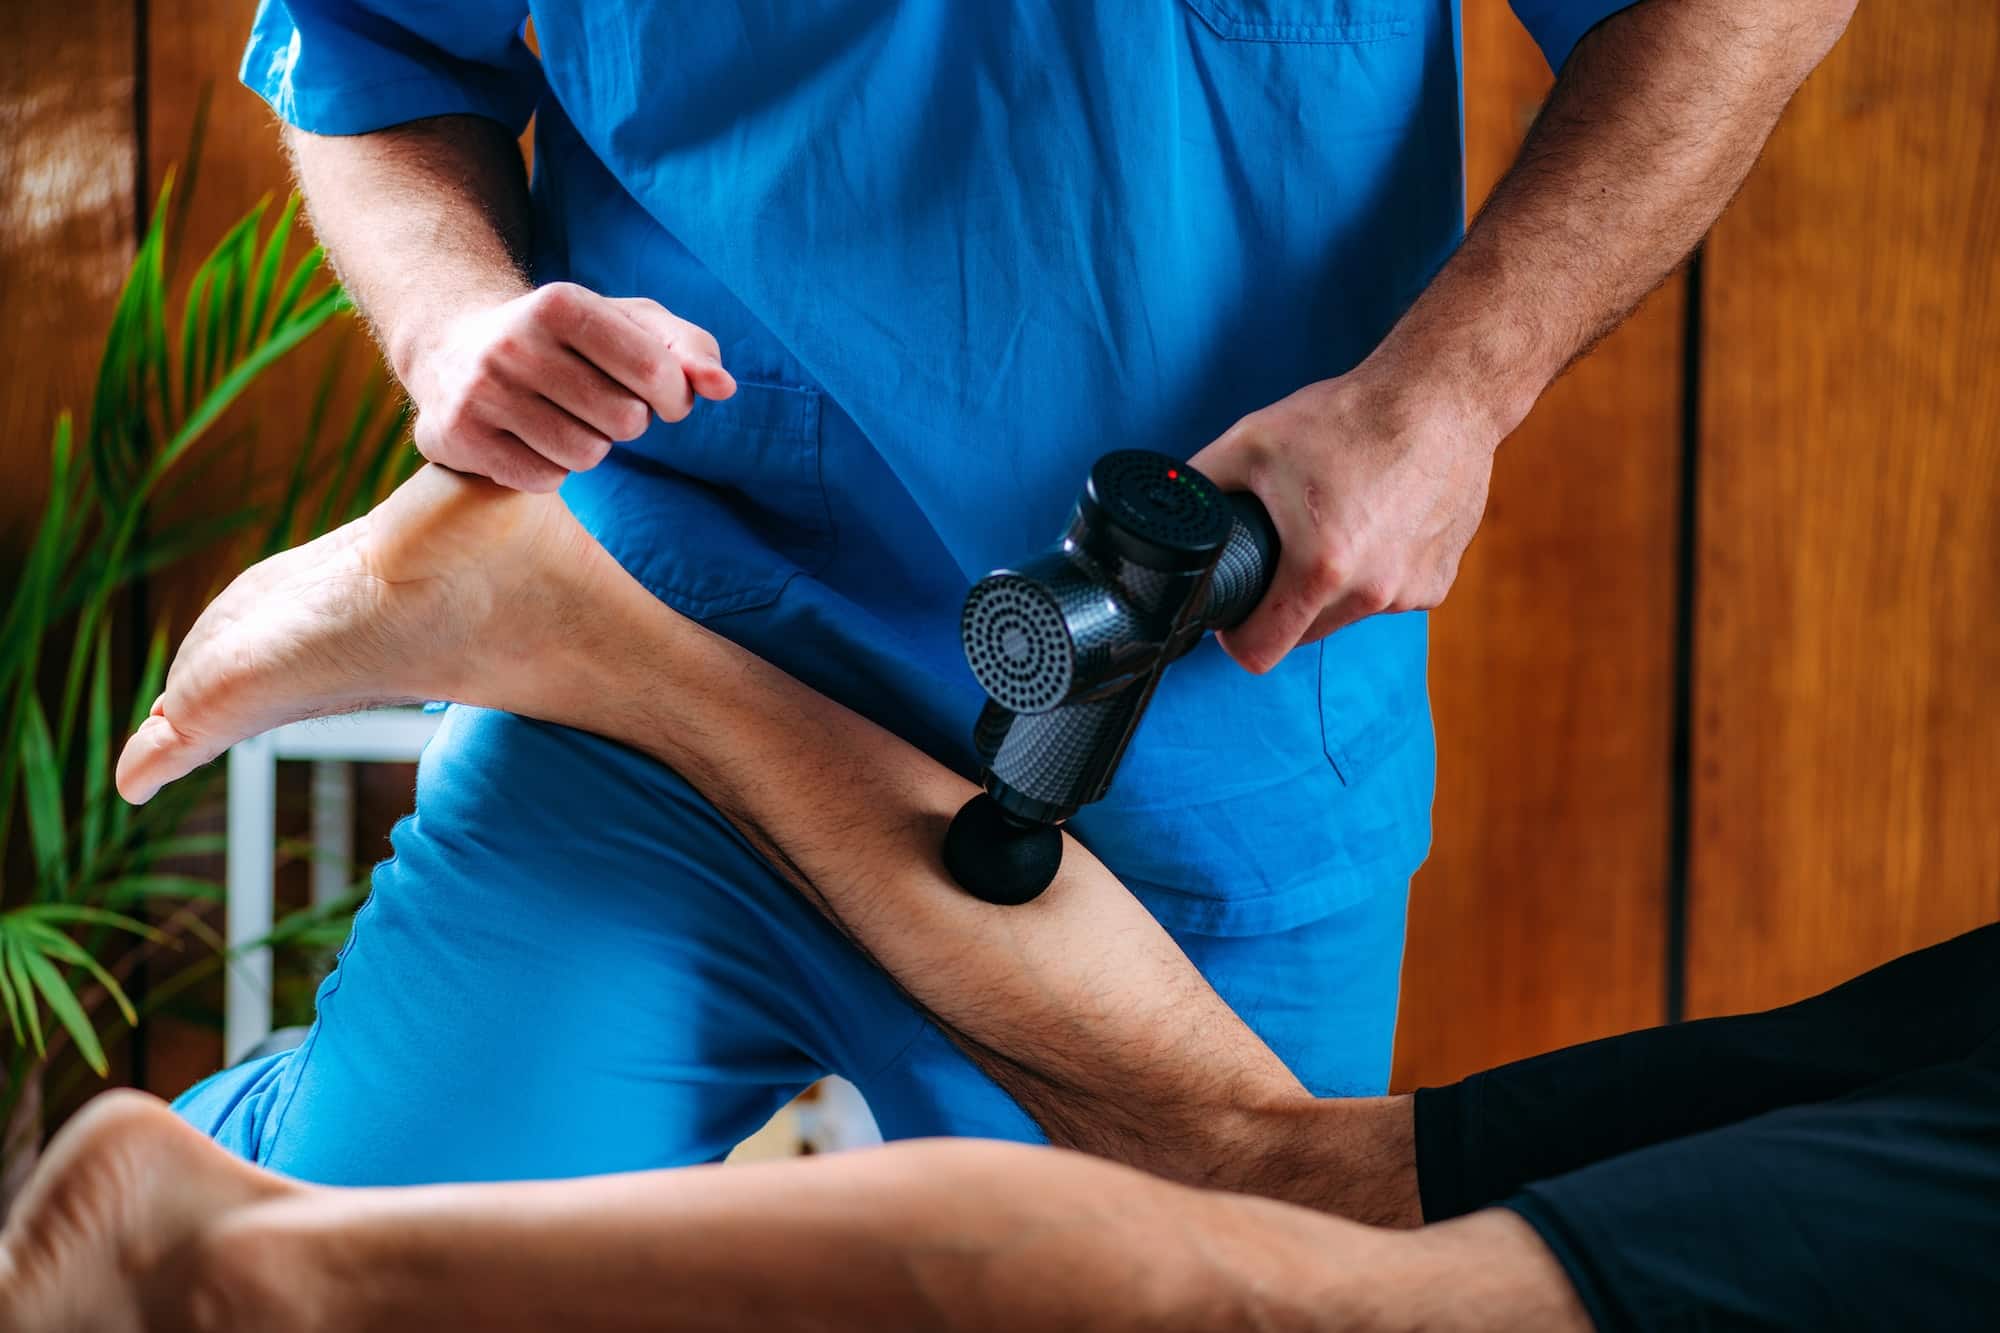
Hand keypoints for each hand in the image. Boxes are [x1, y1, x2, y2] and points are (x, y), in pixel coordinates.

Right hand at [397, 282, 737, 491]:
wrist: (449, 349)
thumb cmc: (562, 339)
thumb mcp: (625, 323)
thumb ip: (686, 347)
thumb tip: (725, 387)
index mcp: (560, 302)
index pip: (656, 370)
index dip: (673, 395)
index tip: (661, 395)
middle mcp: (514, 343)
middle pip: (626, 420)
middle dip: (627, 421)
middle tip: (595, 403)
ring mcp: (481, 391)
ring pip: (586, 456)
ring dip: (589, 447)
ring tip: (561, 419)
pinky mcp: (460, 437)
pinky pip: (545, 480)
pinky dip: (550, 468)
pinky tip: (528, 439)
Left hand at [1189, 366, 1499, 672]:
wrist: (1442, 396)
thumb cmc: (1349, 417)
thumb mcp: (1251, 442)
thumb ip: (1200, 484)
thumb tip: (1164, 506)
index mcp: (1321, 569)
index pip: (1260, 653)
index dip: (1237, 637)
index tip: (1236, 611)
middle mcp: (1372, 592)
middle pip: (1303, 634)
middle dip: (1284, 605)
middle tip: (1284, 550)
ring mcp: (1411, 591)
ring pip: (1347, 615)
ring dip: (1331, 588)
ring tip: (1334, 526)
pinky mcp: (1438, 582)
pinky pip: (1387, 596)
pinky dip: (1374, 572)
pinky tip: (1375, 526)